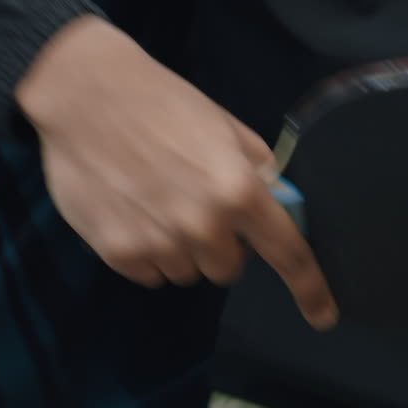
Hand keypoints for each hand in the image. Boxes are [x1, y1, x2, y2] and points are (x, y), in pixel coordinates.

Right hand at [15, 15, 337, 329]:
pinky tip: (130, 210)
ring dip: (179, 248)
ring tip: (154, 201)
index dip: (310, 288)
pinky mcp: (118, 252)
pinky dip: (145, 251)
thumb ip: (254, 165)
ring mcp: (158, 243)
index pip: (287, 254)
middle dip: (219, 243)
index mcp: (237, 191)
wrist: (85, 93)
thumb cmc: (159, 100)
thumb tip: (276, 195)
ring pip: (186, 272)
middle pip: (228, 269)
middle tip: (193, 203)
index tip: (322, 314)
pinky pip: (149, 274)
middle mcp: (202, 226)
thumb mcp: (222, 123)